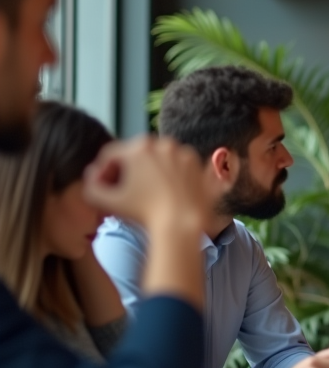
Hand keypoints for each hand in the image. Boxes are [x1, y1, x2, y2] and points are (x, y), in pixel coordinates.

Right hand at [84, 136, 206, 307]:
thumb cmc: (143, 212)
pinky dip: (170, 175)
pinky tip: (165, 192)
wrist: (181, 224)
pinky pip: (177, 166)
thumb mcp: (106, 202)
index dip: (103, 170)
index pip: (111, 154)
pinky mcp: (198, 164)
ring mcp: (183, 152)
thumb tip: (92, 174)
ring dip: (149, 172)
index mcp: (139, 147)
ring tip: (146, 193)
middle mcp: (163, 143)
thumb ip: (91, 186)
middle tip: (124, 191)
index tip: (104, 187)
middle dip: (127, 170)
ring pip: (157, 159)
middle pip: (135, 154)